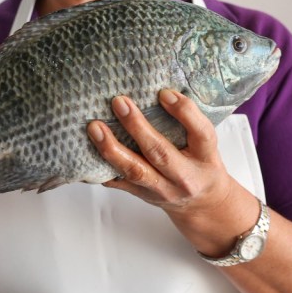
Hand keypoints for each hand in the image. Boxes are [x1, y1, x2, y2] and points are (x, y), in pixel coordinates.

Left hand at [87, 90, 237, 217]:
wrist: (201, 203)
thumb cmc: (201, 164)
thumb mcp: (206, 143)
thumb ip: (189, 120)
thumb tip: (161, 89)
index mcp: (206, 157)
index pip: (201, 133)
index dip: (184, 112)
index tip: (164, 93)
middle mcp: (184, 176)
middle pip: (160, 153)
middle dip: (137, 127)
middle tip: (118, 102)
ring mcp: (162, 190)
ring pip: (135, 171)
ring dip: (112, 148)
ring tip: (95, 127)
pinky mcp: (144, 196)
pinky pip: (119, 183)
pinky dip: (101, 168)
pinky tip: (85, 152)